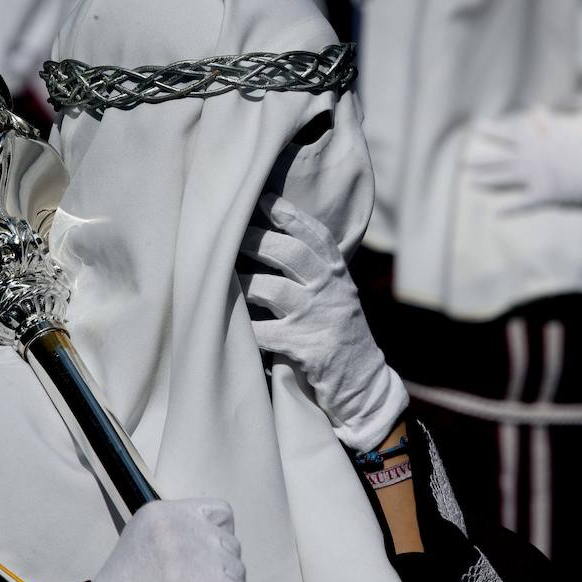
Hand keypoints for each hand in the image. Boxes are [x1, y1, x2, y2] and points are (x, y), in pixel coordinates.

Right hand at [84, 499, 254, 581]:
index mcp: (161, 513)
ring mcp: (189, 554)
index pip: (219, 512)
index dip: (220, 537)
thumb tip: (216, 540)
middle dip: (223, 568)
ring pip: (236, 570)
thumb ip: (177, 531)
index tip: (211, 558)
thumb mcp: (143, 541)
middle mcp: (178, 526)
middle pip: (228, 544)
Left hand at [238, 194, 407, 452]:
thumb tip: (272, 235)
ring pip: (274, 291)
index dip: (289, 214)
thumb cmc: (337, 331)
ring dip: (243, 284)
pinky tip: (225, 325)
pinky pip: (266, 335)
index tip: (263, 198)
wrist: (363, 383)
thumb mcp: (336, 293)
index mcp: (336, 273)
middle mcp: (331, 290)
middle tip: (228, 234)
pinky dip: (244, 329)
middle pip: (292, 254)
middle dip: (257, 240)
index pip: (315, 234)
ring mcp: (320, 320)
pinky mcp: (308, 350)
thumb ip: (313, 268)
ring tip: (218, 279)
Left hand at [464, 108, 581, 212]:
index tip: (477, 126)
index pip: (511, 134)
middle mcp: (532, 159)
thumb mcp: (566, 135)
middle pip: (500, 160)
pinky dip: (509, 210)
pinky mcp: (544, 195)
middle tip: (462, 162)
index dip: (493, 130)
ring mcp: (536, 177)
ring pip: (505, 180)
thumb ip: (547, 124)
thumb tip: (537, 110)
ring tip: (472, 183)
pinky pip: (522, 204)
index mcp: (538, 143)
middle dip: (480, 161)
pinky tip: (495, 213)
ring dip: (487, 182)